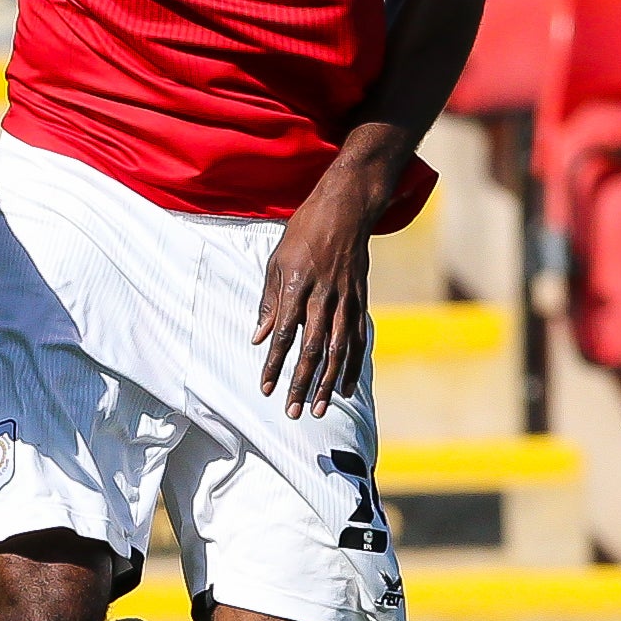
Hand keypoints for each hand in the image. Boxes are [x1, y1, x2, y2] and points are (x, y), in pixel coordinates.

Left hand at [253, 181, 371, 418]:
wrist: (345, 209)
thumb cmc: (304, 233)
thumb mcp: (277, 261)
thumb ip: (269, 301)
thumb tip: (259, 337)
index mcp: (298, 286)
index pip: (284, 335)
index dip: (274, 364)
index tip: (266, 389)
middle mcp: (324, 297)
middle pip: (312, 349)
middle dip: (301, 383)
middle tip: (293, 411)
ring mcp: (346, 300)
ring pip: (338, 349)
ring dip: (327, 382)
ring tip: (317, 408)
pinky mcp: (361, 300)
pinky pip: (358, 339)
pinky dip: (353, 365)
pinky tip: (346, 388)